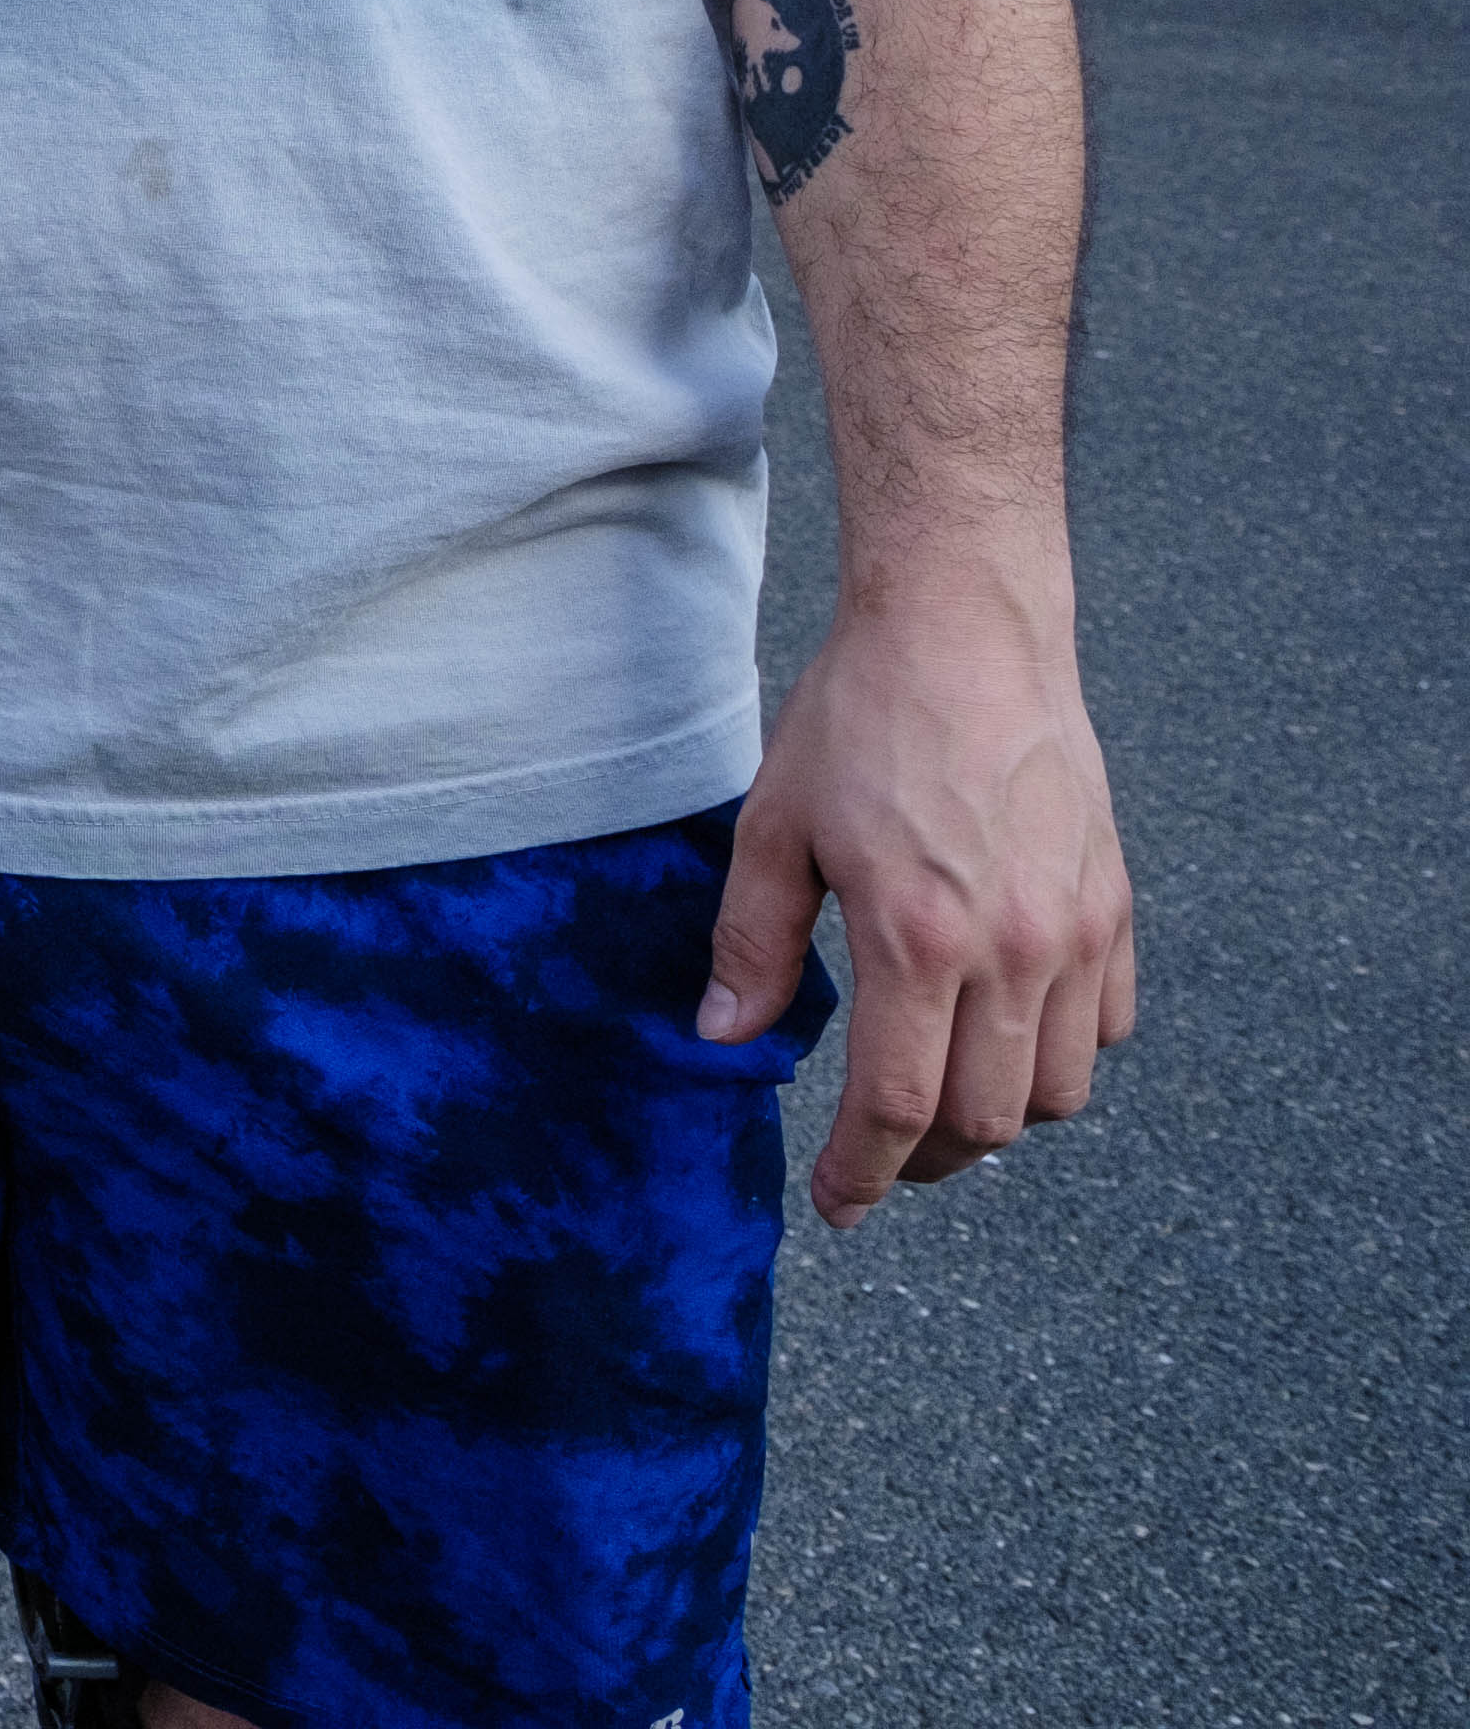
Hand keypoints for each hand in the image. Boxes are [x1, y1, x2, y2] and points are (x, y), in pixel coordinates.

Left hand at [704, 541, 1133, 1223]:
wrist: (967, 633)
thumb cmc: (860, 721)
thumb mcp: (775, 829)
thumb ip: (752, 945)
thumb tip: (723, 1038)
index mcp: (918, 939)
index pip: (898, 1108)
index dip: (863, 1174)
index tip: (836, 1205)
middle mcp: (1014, 950)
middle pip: (987, 1121)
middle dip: (925, 1162)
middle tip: (876, 1160)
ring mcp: (1077, 931)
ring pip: (1059, 1092)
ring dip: (998, 1116)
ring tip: (937, 1102)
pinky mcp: (1115, 906)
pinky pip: (1103, 1028)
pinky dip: (1058, 1056)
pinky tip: (1001, 1034)